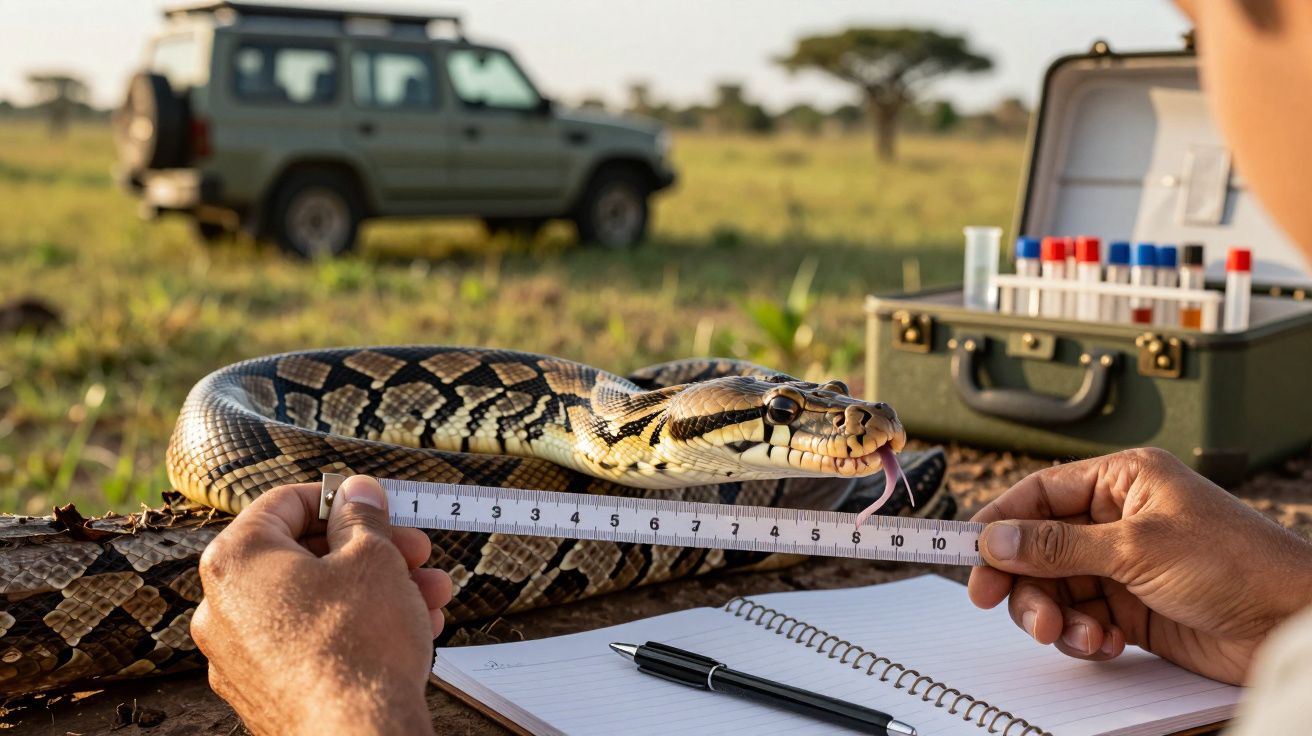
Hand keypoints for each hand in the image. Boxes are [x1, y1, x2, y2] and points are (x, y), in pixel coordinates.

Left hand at [192, 476, 451, 735]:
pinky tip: (408, 627)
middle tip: (415, 550)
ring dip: (375, 589)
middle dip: (370, 550)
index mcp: (236, 560)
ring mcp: (239, 656)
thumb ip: (363, 517)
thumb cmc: (358, 645)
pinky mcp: (263, 691)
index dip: (340, 497)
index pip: (284, 503)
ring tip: (428, 593)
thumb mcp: (374, 558)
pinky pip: (310, 642)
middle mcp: (223, 608)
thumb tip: (358, 494)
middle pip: (304, 556)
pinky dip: (353, 628)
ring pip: (315, 602)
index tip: (375, 503)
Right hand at [968, 448, 1311, 684]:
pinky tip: (1105, 641)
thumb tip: (998, 538)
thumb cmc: (1240, 564)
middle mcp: (1119, 520)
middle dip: (1022, 579)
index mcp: (1123, 482)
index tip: (968, 550)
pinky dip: (1083, 635)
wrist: (1292, 622)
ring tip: (1071, 634)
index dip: (1000, 521)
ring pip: (1055, 587)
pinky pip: (1081, 618)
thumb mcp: (1138, 547)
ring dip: (1053, 614)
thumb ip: (1060, 545)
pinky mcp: (1133, 608)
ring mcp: (1124, 566)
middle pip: (1038, 547)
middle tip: (997, 602)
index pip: (1040, 494)